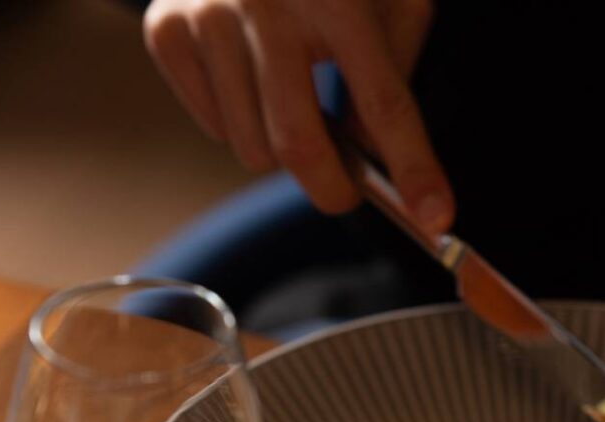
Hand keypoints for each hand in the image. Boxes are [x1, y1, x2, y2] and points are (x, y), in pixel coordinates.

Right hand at [143, 0, 452, 230]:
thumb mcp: (388, 3)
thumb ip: (390, 79)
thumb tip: (374, 160)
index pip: (385, 102)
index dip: (414, 167)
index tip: (436, 217)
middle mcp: (268, 2)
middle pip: (299, 143)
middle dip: (330, 188)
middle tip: (343, 191)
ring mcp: (210, 14)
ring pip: (250, 146)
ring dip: (278, 151)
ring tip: (291, 106)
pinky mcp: (168, 28)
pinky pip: (212, 126)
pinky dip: (236, 123)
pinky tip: (248, 81)